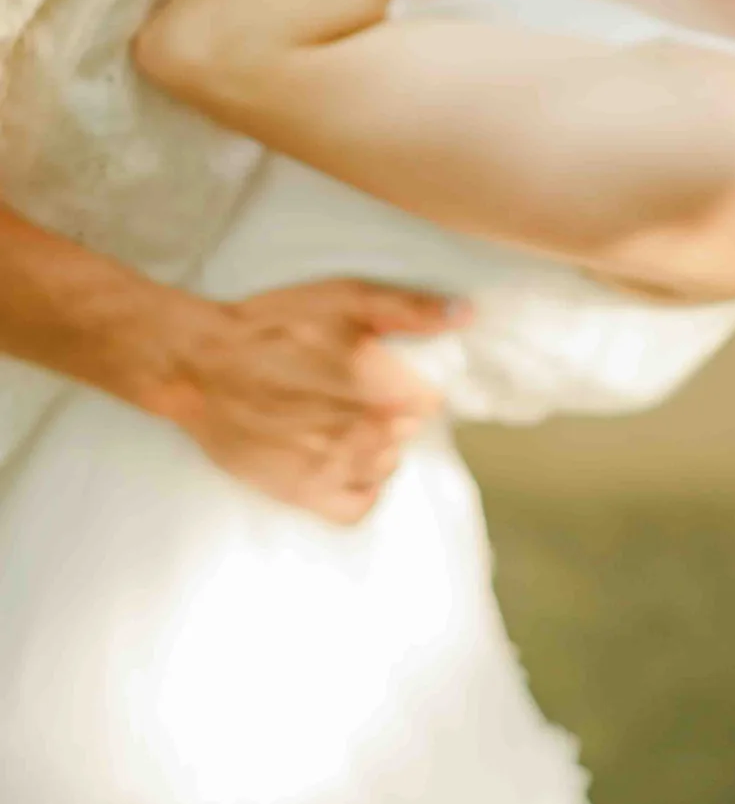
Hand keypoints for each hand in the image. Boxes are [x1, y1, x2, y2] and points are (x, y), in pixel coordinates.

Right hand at [148, 279, 462, 524]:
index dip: (412, 384)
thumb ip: (409, 308)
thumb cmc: (272, 325)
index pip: (429, 401)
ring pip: (387, 466)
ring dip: (376, 446)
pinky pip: (358, 506)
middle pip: (407, 433)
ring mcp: (330, 466)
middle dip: (392, 412)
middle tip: (356, 392)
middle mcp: (359, 430)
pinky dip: (361, 487)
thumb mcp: (343, 297)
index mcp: (375, 381)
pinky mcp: (301, 493)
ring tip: (343, 420)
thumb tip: (465, 314)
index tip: (388, 374)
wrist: (200, 366)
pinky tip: (344, 461)